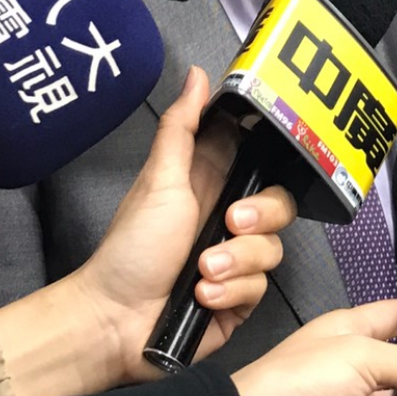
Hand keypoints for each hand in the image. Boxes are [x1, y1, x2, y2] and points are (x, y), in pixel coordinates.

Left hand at [60, 66, 296, 387]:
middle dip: (261, 215)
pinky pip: (260, 289)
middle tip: (230, 221)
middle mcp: (226, 218)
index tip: (258, 166)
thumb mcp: (159, 179)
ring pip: (273, 249)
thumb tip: (198, 75)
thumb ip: (183, 127)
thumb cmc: (131, 248)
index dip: (269, 160)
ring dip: (237, 261)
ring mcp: (235, 259)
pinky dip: (231, 293)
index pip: (259, 159)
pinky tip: (203, 296)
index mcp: (210, 183)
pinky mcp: (239, 297)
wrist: (117, 320)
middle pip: (279, 204)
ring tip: (203, 270)